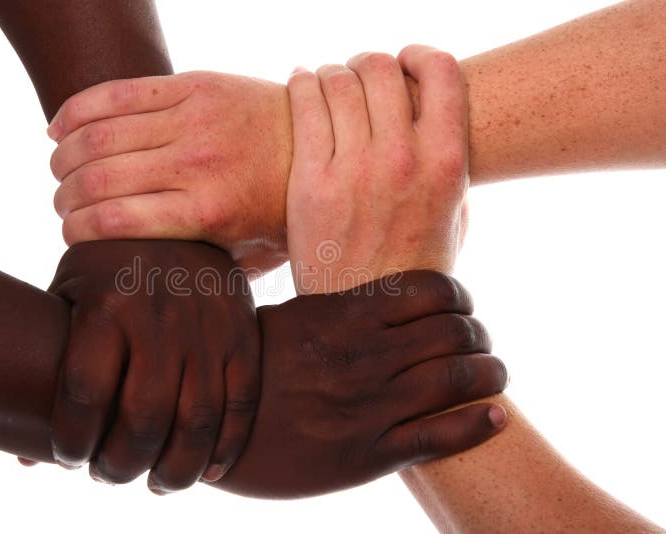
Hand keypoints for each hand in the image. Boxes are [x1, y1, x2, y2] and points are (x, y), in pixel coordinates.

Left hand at [43, 240, 259, 492]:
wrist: (178, 218)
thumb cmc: (110, 268)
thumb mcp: (70, 295)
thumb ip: (49, 367)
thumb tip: (28, 458)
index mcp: (106, 304)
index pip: (83, 396)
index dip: (71, 442)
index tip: (70, 456)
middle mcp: (159, 315)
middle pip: (143, 418)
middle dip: (120, 465)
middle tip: (110, 475)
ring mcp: (207, 324)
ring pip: (197, 420)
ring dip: (176, 471)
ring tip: (157, 483)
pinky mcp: (243, 331)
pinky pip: (241, 402)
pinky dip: (227, 448)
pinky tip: (208, 469)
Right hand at [47, 72, 292, 274]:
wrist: (320, 141)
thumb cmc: (281, 209)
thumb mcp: (249, 257)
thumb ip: (203, 273)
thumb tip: (157, 295)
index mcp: (206, 212)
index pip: (110, 220)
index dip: (74, 229)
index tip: (68, 234)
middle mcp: (196, 164)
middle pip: (97, 178)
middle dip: (65, 194)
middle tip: (62, 203)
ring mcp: (194, 120)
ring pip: (99, 135)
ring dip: (65, 155)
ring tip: (60, 169)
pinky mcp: (195, 85)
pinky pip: (118, 92)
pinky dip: (79, 110)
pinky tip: (61, 128)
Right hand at [210, 271, 506, 498]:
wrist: (212, 431)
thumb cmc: (253, 369)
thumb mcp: (293, 319)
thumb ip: (344, 308)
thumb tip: (390, 297)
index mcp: (343, 317)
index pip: (432, 291)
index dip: (460, 296)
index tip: (463, 307)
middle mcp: (362, 356)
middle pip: (455, 332)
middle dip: (479, 335)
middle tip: (479, 343)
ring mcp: (367, 406)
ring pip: (458, 378)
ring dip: (490, 373)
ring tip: (493, 376)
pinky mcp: (366, 454)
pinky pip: (441, 435)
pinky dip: (480, 422)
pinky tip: (496, 416)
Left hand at [286, 48, 468, 292]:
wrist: (367, 315)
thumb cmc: (416, 267)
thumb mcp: (456, 217)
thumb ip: (451, 165)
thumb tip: (436, 124)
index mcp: (447, 162)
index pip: (439, 70)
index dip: (419, 55)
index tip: (406, 62)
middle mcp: (402, 158)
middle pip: (381, 67)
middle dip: (370, 63)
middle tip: (360, 75)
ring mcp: (354, 169)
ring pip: (339, 80)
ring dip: (334, 72)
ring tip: (329, 82)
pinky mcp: (311, 181)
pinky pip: (304, 105)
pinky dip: (303, 84)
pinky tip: (303, 86)